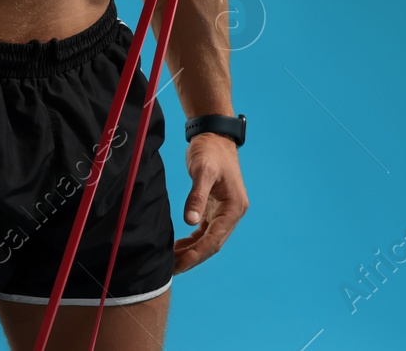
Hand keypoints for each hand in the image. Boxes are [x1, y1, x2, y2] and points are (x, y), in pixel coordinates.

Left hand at [172, 132, 248, 273]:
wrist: (214, 136)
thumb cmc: (210, 151)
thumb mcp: (202, 171)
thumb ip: (197, 196)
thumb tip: (190, 222)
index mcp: (234, 207)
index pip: (215, 239)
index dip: (197, 254)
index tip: (180, 266)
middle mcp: (233, 212)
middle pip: (213, 244)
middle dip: (193, 258)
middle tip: (171, 270)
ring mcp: (225, 211)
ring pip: (209, 240)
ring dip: (192, 252)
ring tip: (171, 262)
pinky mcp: (216, 208)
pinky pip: (205, 231)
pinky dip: (193, 241)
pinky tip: (179, 247)